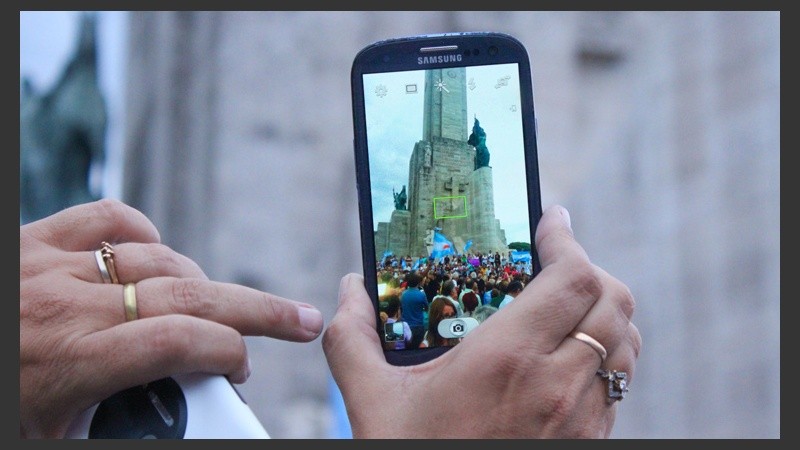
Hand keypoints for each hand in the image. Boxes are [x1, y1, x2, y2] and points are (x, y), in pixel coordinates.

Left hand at [20, 199, 323, 437]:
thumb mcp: (52, 434)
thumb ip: (112, 421)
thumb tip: (173, 421)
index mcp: (70, 361)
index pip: (178, 342)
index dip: (226, 352)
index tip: (240, 369)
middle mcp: (68, 306)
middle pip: (189, 296)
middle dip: (257, 310)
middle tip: (299, 320)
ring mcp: (51, 266)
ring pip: (157, 259)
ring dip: (200, 283)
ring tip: (216, 307)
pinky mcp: (33, 240)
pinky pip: (108, 218)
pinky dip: (144, 234)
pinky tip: (156, 255)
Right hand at [323, 205, 640, 437]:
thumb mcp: (371, 401)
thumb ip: (352, 338)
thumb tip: (347, 290)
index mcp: (507, 360)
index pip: (571, 277)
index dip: (568, 239)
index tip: (551, 221)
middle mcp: (557, 384)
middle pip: (613, 299)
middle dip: (590, 267)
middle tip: (555, 261)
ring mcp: (581, 417)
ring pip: (624, 341)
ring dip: (603, 311)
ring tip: (567, 304)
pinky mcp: (590, 441)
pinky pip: (619, 381)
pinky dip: (606, 353)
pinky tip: (569, 355)